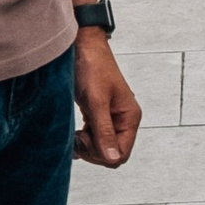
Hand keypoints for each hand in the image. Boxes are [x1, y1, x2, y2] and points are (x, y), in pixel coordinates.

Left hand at [73, 29, 142, 168]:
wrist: (82, 47)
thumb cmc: (92, 68)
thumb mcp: (96, 102)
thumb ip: (104, 131)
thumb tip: (113, 158)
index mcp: (130, 117)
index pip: (121, 153)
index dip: (102, 154)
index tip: (85, 139)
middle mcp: (123, 120)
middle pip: (112, 154)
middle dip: (93, 151)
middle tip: (77, 136)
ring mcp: (112, 118)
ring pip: (102, 148)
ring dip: (87, 146)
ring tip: (75, 134)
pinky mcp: (99, 115)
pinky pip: (95, 138)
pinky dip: (84, 140)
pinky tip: (75, 133)